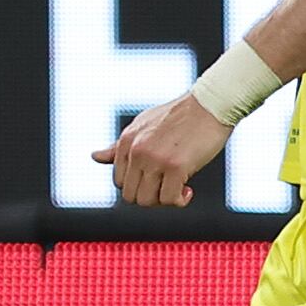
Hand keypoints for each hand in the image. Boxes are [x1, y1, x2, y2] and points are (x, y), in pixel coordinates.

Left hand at [94, 93, 228, 207]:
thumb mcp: (143, 125)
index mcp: (126, 141)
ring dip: (164, 200)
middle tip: (168, 186)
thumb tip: (95, 157)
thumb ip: (119, 146)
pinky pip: (169, 200)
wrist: (210, 104)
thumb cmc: (179, 115)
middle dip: (150, 196)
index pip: (119, 181)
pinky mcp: (176, 166)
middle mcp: (136, 151)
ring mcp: (155, 159)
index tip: (156, 179)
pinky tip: (188, 190)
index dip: (138, 185)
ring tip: (178, 187)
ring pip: (147, 201)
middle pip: (130, 195)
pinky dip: (179, 201)